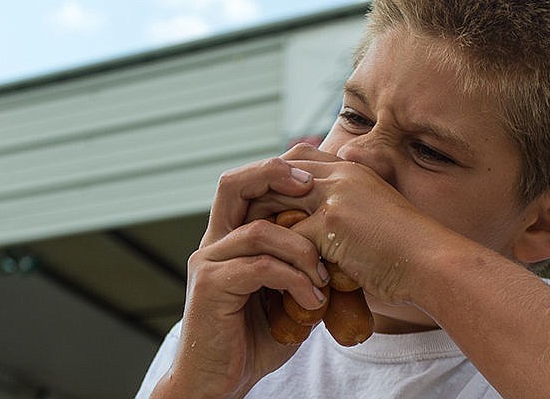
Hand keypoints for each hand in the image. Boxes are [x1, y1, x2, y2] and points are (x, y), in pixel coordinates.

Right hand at [152, 155, 327, 398]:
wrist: (219, 382)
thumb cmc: (255, 339)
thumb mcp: (286, 294)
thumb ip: (300, 266)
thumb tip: (341, 248)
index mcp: (230, 238)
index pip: (248, 186)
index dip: (279, 172)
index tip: (318, 180)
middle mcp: (215, 242)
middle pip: (234, 184)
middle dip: (275, 175)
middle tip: (312, 187)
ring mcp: (209, 262)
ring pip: (260, 231)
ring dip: (302, 250)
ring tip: (324, 278)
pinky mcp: (210, 286)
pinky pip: (260, 268)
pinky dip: (294, 280)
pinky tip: (313, 302)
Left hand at [247, 148, 436, 307]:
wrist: (435, 263)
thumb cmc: (411, 249)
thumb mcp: (378, 218)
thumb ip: (349, 212)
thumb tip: (328, 231)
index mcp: (351, 170)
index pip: (298, 158)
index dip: (275, 181)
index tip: (262, 207)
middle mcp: (341, 174)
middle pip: (278, 174)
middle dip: (256, 200)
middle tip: (240, 228)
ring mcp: (336, 195)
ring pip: (276, 201)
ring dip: (260, 227)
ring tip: (250, 251)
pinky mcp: (332, 223)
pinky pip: (288, 235)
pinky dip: (279, 257)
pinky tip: (275, 276)